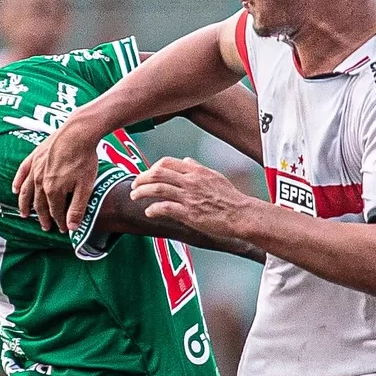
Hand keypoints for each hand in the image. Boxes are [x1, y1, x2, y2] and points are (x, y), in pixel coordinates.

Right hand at [13, 118, 102, 231]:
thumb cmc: (84, 158)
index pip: (55, 212)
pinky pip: (22, 172)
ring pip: (27, 191)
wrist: (78, 132)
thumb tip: (71, 227)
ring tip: (24, 214)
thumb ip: (77, 208)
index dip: (59, 222)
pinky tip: (16, 190)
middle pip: (40, 204)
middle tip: (46, 226)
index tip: (63, 229)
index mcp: (53, 190)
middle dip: (43, 217)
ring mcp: (35, 168)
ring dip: (25, 205)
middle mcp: (40, 181)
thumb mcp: (85, 187)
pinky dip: (18, 182)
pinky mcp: (34, 156)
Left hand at [132, 157, 258, 241]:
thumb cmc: (230, 197)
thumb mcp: (214, 176)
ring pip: (157, 189)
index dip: (152, 168)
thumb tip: (185, 160)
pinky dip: (153, 209)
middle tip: (134, 185)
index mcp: (196, 171)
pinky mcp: (189, 213)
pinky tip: (148, 212)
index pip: (166, 163)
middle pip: (157, 173)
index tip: (146, 175)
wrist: (241, 214)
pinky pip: (165, 208)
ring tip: (134, 196)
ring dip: (141, 192)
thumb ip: (197, 168)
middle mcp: (190, 181)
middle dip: (141, 179)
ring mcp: (189, 197)